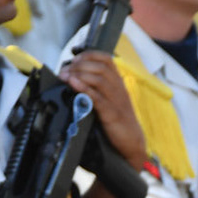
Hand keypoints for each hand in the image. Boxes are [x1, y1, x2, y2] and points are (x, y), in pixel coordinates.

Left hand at [62, 50, 146, 170]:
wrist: (132, 142)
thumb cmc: (119, 120)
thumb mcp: (111, 100)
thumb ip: (98, 89)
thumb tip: (75, 78)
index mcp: (119, 83)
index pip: (106, 60)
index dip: (89, 55)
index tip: (75, 58)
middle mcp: (119, 89)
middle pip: (100, 67)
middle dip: (80, 65)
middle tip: (65, 70)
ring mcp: (116, 101)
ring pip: (99, 79)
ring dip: (79, 75)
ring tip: (65, 76)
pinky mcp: (112, 114)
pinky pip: (98, 98)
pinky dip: (84, 88)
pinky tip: (73, 84)